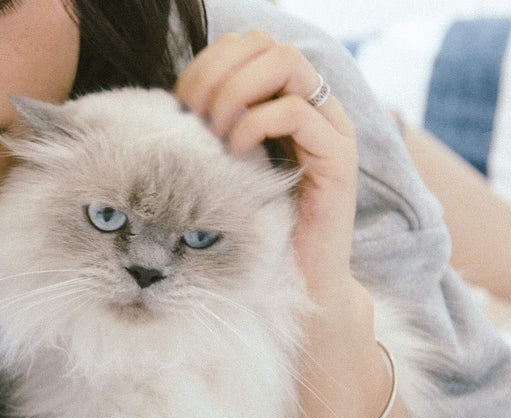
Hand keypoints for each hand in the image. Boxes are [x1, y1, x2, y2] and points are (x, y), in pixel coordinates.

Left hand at [173, 29, 359, 307]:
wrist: (300, 282)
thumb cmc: (257, 228)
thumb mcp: (226, 168)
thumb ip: (212, 129)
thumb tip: (172, 102)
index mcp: (286, 100)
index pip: (248, 43)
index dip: (209, 61)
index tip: (181, 102)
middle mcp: (313, 105)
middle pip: (266, 42)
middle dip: (218, 71)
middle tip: (194, 115)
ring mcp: (329, 127)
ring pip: (285, 63)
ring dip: (236, 90)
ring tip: (214, 131)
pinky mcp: (338, 157)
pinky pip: (296, 112)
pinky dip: (256, 123)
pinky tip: (235, 152)